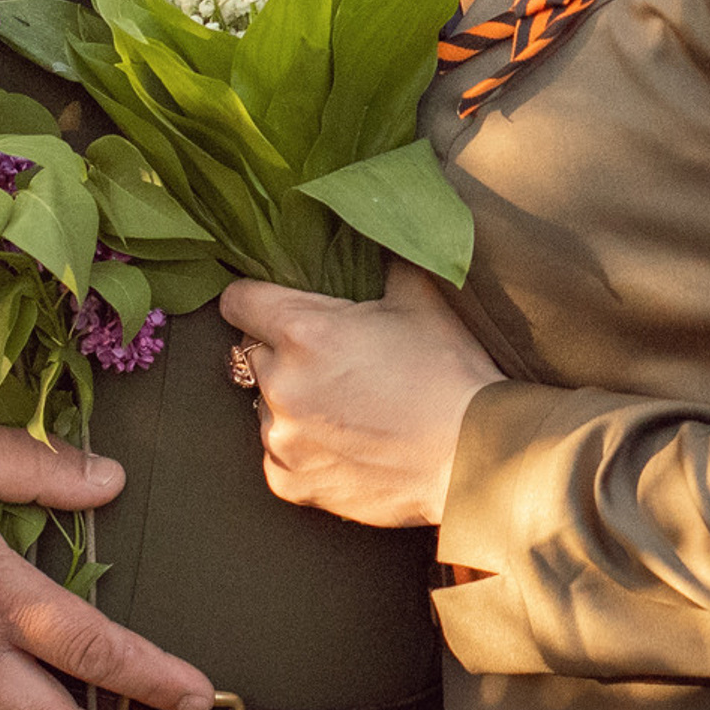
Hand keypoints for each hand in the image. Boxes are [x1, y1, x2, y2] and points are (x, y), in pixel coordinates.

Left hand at [220, 261, 501, 529]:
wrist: (472, 455)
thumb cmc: (448, 372)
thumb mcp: (418, 296)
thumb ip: (380, 258)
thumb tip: (373, 226)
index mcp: (304, 331)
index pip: (238, 300)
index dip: (257, 297)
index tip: (273, 303)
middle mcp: (281, 385)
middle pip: (252, 352)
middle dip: (281, 350)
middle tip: (332, 358)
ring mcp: (282, 440)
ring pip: (265, 405)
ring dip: (291, 400)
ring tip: (345, 404)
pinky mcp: (290, 482)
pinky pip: (278, 453)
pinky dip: (301, 446)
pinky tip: (345, 441)